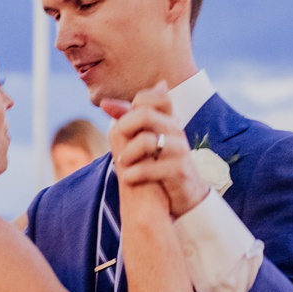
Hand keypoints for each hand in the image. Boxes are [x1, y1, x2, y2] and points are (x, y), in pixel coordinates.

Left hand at [100, 84, 207, 217]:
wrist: (188, 194)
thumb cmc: (162, 164)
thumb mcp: (149, 139)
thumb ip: (129, 120)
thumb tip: (104, 104)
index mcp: (169, 120)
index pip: (158, 97)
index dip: (137, 103)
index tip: (126, 120)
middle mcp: (176, 131)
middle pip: (145, 114)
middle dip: (125, 126)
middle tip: (119, 141)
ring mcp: (179, 150)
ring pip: (146, 141)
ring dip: (127, 153)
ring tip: (122, 162)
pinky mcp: (179, 171)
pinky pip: (149, 168)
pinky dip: (133, 173)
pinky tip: (129, 178)